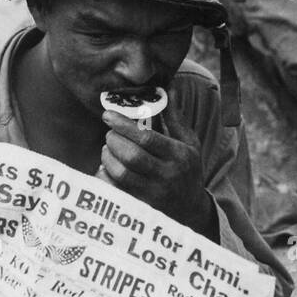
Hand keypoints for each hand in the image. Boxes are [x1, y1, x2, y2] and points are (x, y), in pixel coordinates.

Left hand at [100, 105, 214, 235]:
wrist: (191, 210)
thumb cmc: (187, 170)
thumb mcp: (189, 143)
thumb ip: (174, 117)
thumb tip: (167, 87)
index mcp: (179, 156)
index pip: (147, 138)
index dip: (124, 125)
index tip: (108, 115)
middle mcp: (167, 176)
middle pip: (131, 155)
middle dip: (113, 141)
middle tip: (108, 134)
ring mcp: (153, 194)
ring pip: (121, 173)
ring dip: (107, 158)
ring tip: (107, 150)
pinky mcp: (141, 207)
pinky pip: (115, 191)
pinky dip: (105, 177)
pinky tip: (106, 169)